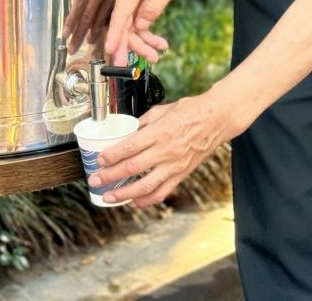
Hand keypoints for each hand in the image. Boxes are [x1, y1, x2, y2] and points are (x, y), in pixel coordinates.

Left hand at [90, 93, 234, 207]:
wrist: (217, 120)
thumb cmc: (191, 111)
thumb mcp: (162, 110)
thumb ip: (143, 122)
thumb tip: (127, 132)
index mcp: (159, 132)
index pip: (129, 147)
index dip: (111, 155)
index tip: (99, 159)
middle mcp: (166, 151)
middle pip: (132, 168)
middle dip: (110, 176)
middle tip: (95, 180)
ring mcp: (174, 165)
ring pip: (145, 186)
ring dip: (124, 194)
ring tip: (109, 197)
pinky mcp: (182, 174)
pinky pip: (162, 191)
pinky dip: (147, 200)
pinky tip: (134, 202)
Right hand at [104, 0, 189, 64]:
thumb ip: (156, 3)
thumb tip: (142, 24)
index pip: (120, 14)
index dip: (115, 34)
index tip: (111, 50)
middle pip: (122, 25)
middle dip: (126, 47)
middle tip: (128, 67)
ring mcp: (129, 0)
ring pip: (129, 28)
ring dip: (140, 44)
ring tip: (156, 55)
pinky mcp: (135, 5)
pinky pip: (137, 25)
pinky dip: (147, 36)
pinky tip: (159, 44)